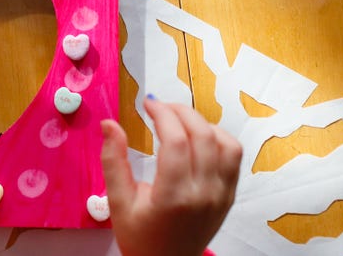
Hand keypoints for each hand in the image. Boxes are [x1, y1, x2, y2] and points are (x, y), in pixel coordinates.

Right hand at [100, 97, 241, 255]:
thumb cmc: (140, 238)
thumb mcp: (117, 203)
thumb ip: (113, 161)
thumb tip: (109, 124)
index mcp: (174, 196)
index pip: (176, 140)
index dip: (162, 114)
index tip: (147, 104)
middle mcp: (204, 194)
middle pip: (202, 135)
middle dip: (180, 111)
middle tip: (160, 107)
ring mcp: (221, 195)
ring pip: (224, 142)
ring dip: (201, 122)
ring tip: (178, 120)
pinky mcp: (229, 195)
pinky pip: (233, 156)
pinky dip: (218, 137)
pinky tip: (198, 136)